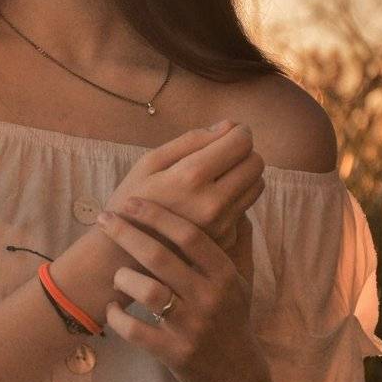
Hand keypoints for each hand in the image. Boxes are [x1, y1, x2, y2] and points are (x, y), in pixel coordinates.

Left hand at [94, 193, 268, 381]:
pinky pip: (135, 330)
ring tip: (117, 275)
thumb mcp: (243, 280)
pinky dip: (117, 317)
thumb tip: (235, 206)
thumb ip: (238, 243)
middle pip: (160, 257)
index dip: (158, 215)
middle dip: (126, 234)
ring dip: (123, 278)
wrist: (236, 375)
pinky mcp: (174, 352)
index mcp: (224, 275)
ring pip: (146, 291)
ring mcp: (191, 327)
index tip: (132, 202)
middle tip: (104, 219)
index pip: (190, 235)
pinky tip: (113, 309)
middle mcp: (209, 298)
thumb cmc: (232, 318)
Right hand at [107, 121, 264, 252]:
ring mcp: (223, 225)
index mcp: (191, 177)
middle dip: (244, 152)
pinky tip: (211, 201)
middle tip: (224, 154)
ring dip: (244, 175)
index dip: (239, 132)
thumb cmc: (132, 201)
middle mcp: (213, 203)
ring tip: (219, 177)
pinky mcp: (227, 240)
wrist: (124, 254)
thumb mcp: (149, 162)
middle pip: (256, 164)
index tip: (229, 133)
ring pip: (257, 186)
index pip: (241, 143)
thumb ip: (191, 140)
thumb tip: (229, 127)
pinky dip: (235, 198)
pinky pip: (245, 207)